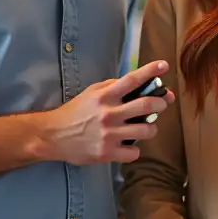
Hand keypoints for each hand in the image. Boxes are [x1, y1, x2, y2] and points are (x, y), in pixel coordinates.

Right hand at [34, 61, 174, 164]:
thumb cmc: (75, 111)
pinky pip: (134, 152)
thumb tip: (137, 83)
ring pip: (146, 131)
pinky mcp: (107, 153)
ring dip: (152, 128)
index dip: (150, 71)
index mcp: (105, 96)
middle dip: (161, 103)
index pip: (132, 80)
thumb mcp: (91, 92)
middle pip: (146, 105)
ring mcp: (109, 135)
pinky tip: (129, 146)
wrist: (53, 135)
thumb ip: (112, 87)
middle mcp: (109, 114)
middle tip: (163, 103)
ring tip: (148, 127)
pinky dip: (135, 149)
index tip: (164, 65)